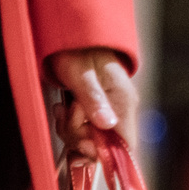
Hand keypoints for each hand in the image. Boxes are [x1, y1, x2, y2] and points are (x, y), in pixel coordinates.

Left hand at [47, 49, 138, 166]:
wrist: (71, 35)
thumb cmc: (78, 50)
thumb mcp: (82, 74)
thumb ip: (94, 99)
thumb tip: (107, 124)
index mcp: (123, 102)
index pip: (125, 145)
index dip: (104, 154)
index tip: (83, 145)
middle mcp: (118, 111)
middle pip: (103, 147)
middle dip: (80, 138)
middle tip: (68, 117)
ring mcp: (106, 112)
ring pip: (89, 140)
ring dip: (70, 130)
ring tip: (63, 109)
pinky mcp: (94, 111)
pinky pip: (82, 130)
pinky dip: (68, 125)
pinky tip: (62, 110)